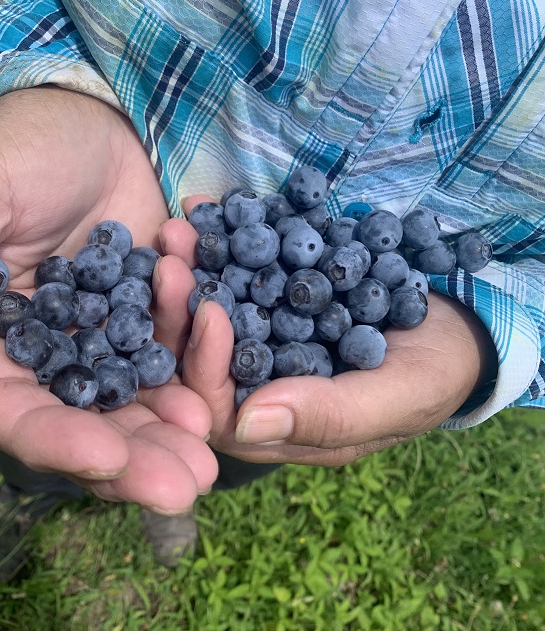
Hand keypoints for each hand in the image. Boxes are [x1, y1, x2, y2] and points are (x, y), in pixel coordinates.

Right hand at [0, 88, 216, 510]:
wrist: (99, 117)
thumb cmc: (24, 146)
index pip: (11, 410)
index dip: (54, 439)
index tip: (105, 458)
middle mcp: (47, 354)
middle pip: (84, 422)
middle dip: (131, 459)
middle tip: (185, 486)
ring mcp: (106, 339)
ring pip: (135, 403)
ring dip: (170, 433)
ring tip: (209, 457)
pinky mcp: (153, 318)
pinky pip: (174, 357)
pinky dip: (194, 374)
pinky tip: (218, 391)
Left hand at [160, 197, 497, 466]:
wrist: (460, 320)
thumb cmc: (435, 372)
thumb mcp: (396, 397)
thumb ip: (328, 416)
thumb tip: (245, 425)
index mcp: (280, 425)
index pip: (219, 405)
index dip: (205, 362)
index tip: (210, 309)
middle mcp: (259, 383)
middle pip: (200, 354)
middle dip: (179, 307)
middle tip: (170, 255)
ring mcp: (261, 338)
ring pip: (209, 308)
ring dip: (190, 267)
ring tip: (179, 224)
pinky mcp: (271, 298)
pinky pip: (235, 271)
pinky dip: (219, 239)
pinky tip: (202, 205)